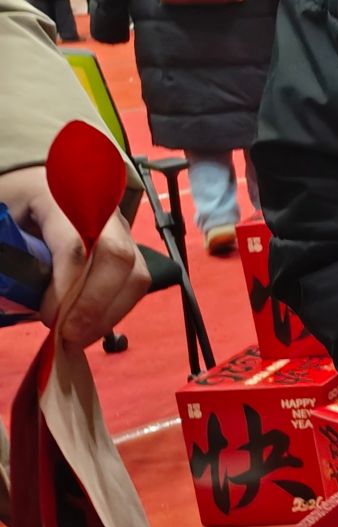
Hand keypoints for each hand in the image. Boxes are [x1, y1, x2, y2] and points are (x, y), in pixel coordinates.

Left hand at [0, 164, 149, 350]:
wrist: (34, 189)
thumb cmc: (14, 208)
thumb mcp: (3, 224)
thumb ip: (11, 255)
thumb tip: (18, 298)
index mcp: (62, 195)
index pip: (76, 244)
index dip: (67, 286)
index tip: (48, 317)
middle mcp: (103, 210)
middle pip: (118, 257)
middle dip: (95, 304)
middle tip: (68, 335)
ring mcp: (121, 229)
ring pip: (135, 274)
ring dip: (108, 313)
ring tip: (77, 338)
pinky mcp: (129, 250)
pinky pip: (134, 284)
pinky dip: (114, 311)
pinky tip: (89, 327)